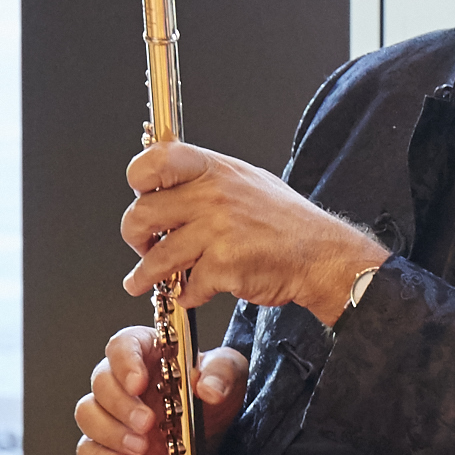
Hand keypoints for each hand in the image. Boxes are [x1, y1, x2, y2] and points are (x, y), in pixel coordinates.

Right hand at [73, 327, 249, 454]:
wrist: (217, 435)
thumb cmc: (216, 394)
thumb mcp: (231, 374)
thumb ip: (222, 372)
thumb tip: (207, 387)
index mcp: (150, 352)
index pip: (123, 345)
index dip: (125, 362)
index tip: (138, 383)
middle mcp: (125, 380)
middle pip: (100, 381)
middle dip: (121, 405)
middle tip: (147, 423)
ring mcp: (114, 413)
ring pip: (87, 414)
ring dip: (110, 432)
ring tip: (140, 447)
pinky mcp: (111, 443)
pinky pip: (88, 450)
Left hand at [120, 141, 387, 322]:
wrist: (321, 256)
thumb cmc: (286, 222)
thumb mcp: (246, 180)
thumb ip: (206, 180)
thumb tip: (166, 185)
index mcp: (214, 170)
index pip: (154, 160)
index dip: (138, 179)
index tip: (141, 195)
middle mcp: (212, 196)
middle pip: (142, 213)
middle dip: (134, 236)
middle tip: (143, 245)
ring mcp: (217, 232)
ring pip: (157, 257)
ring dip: (145, 275)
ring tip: (141, 281)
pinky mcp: (223, 266)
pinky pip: (187, 285)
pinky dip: (187, 294)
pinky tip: (192, 292)